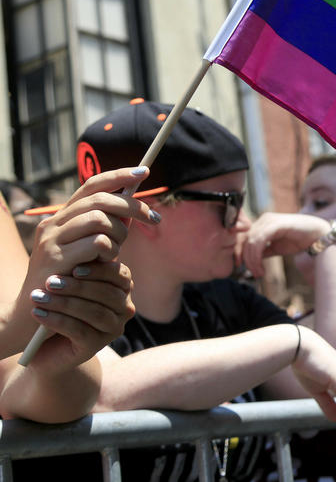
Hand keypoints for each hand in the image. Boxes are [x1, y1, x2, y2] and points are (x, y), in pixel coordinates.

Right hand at [8, 167, 154, 352]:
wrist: (32, 314)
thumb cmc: (68, 281)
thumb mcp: (88, 251)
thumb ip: (106, 230)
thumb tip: (136, 208)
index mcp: (61, 218)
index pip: (91, 186)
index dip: (119, 175)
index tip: (144, 172)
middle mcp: (53, 225)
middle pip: (100, 199)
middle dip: (133, 206)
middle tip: (152, 219)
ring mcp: (52, 241)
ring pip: (100, 219)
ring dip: (119, 233)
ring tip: (117, 251)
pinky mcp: (55, 260)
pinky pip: (97, 244)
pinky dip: (110, 251)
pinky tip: (106, 263)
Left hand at [27, 261, 134, 372]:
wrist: (45, 343)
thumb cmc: (60, 305)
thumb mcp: (72, 282)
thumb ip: (82, 265)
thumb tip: (82, 239)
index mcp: (123, 288)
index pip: (119, 274)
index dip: (99, 270)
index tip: (73, 267)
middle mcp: (124, 308)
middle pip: (107, 294)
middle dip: (78, 287)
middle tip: (50, 282)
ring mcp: (113, 329)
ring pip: (94, 312)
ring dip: (64, 303)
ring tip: (38, 297)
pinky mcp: (95, 346)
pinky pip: (79, 331)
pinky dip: (57, 321)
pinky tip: (38, 313)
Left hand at [241, 212, 328, 277]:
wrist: (318, 236)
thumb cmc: (299, 240)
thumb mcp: (276, 247)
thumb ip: (263, 251)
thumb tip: (250, 260)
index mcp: (262, 223)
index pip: (243, 237)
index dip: (239, 252)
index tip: (239, 266)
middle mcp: (264, 219)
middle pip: (244, 239)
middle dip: (245, 259)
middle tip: (253, 273)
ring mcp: (269, 220)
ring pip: (250, 242)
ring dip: (252, 260)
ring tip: (259, 273)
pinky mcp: (275, 224)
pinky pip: (259, 241)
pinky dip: (257, 256)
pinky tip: (262, 267)